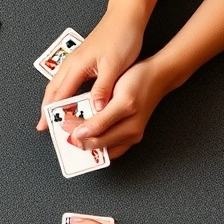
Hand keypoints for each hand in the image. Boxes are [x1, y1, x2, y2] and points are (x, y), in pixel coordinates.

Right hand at [37, 10, 144, 130]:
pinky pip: (66, 81)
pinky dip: (63, 93)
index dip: (52, 112)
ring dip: (53, 101)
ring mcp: (75, 61)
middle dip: (46, 109)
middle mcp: (71, 64)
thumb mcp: (114, 65)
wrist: (126, 16)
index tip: (46, 126)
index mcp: (76, 66)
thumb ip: (103, 88)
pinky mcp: (82, 60)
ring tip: (53, 116)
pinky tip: (67, 99)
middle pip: (53, 90)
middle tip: (43, 125)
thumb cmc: (121, 36)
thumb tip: (95, 109)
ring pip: (58, 85)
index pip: (59, 95)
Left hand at [61, 57, 175, 158]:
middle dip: (80, 140)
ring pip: (103, 147)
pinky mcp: (131, 132)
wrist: (159, 75)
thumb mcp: (120, 99)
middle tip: (66, 130)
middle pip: (97, 146)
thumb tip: (81, 135)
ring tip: (75, 132)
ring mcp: (132, 135)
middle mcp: (130, 135)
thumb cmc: (139, 81)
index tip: (64, 128)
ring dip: (88, 142)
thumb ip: (101, 120)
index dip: (77, 136)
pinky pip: (110, 144)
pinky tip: (88, 134)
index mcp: (127, 127)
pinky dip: (98, 141)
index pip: (94, 140)